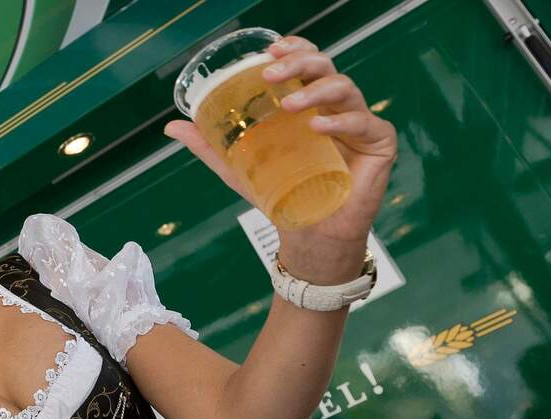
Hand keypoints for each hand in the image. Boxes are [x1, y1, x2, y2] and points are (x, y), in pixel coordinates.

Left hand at [166, 36, 397, 278]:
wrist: (307, 237)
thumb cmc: (281, 196)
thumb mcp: (239, 167)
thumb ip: (210, 145)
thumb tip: (171, 126)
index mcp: (309, 103)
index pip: (307, 63)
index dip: (294, 48)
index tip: (270, 50)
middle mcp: (336, 107)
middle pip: (325, 67)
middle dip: (299, 62)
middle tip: (270, 73)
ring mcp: (360, 123)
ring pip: (345, 88)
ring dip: (315, 90)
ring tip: (290, 104)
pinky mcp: (379, 145)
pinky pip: (364, 123)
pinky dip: (341, 122)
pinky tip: (319, 126)